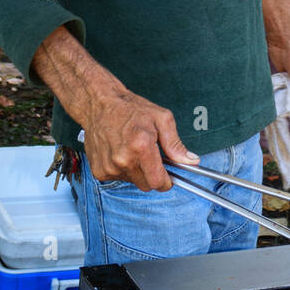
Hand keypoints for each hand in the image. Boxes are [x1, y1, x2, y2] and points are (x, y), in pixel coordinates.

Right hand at [83, 88, 199, 190]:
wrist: (99, 104)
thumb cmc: (130, 109)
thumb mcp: (161, 119)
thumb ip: (176, 144)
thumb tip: (191, 161)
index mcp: (141, 147)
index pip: (158, 182)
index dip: (167, 181)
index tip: (168, 175)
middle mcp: (123, 160)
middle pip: (146, 185)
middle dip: (152, 175)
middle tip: (150, 157)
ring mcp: (109, 167)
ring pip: (133, 182)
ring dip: (136, 171)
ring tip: (132, 150)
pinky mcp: (99, 170)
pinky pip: (118, 178)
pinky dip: (122, 169)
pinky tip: (120, 152)